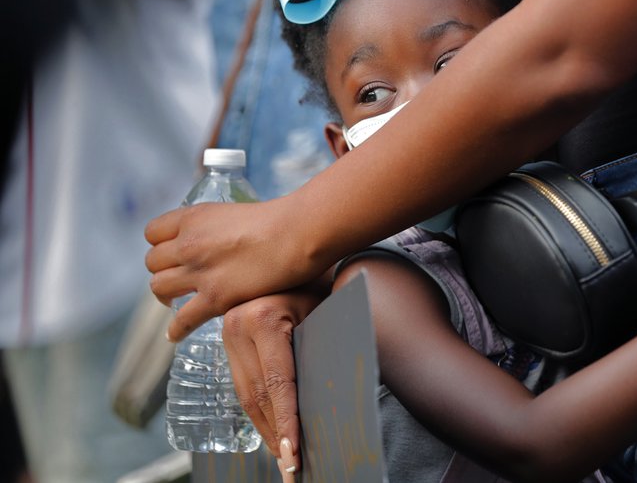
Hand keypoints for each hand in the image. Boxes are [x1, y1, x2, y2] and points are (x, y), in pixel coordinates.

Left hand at [145, 196, 325, 341]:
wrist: (297, 233)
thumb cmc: (279, 220)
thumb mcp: (236, 212)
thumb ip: (218, 226)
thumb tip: (220, 239)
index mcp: (194, 217)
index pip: (153, 232)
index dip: (161, 243)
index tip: (170, 251)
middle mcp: (189, 243)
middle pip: (153, 261)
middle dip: (163, 270)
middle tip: (176, 278)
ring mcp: (200, 271)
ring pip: (159, 287)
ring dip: (166, 295)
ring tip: (173, 301)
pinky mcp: (215, 297)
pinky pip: (183, 319)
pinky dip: (176, 329)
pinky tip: (175, 334)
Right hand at [223, 283, 327, 476]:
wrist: (303, 251)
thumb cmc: (324, 283)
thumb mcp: (326, 312)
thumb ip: (323, 349)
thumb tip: (333, 401)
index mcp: (263, 316)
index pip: (277, 382)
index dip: (287, 422)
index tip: (294, 454)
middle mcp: (237, 324)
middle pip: (257, 394)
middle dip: (277, 435)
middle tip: (292, 468)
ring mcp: (227, 331)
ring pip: (245, 394)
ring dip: (266, 428)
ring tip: (285, 458)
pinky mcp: (227, 338)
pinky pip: (241, 383)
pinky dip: (258, 410)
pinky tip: (272, 431)